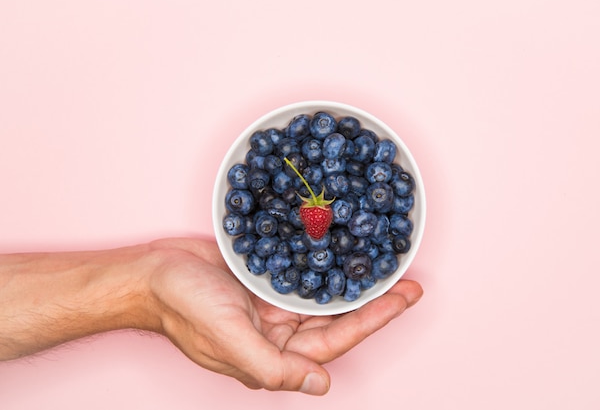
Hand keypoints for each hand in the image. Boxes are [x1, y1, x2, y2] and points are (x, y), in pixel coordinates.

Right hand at [147, 238, 422, 394]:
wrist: (152, 273)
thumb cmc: (184, 308)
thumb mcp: (228, 338)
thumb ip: (272, 366)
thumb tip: (320, 387)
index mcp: (274, 355)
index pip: (336, 340)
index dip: (374, 319)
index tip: (406, 296)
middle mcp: (279, 333)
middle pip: (338, 319)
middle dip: (374, 301)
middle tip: (408, 279)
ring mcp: (272, 306)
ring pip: (324, 297)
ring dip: (354, 283)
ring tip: (386, 265)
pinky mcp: (264, 282)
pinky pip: (303, 275)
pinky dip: (325, 266)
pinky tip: (344, 251)